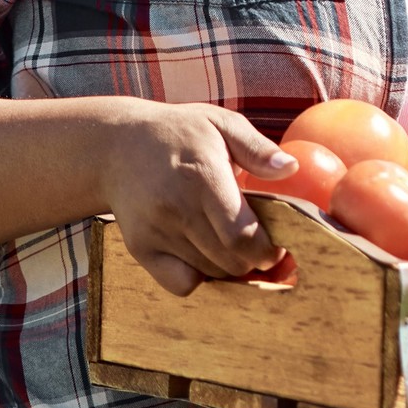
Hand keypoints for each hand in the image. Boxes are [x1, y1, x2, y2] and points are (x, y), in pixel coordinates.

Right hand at [90, 102, 297, 297]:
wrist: (116, 147)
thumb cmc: (179, 133)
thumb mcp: (220, 123)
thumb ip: (257, 148)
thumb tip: (291, 169)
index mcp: (202, 175)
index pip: (240, 234)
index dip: (266, 251)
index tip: (276, 247)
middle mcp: (176, 207)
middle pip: (229, 260)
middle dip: (253, 262)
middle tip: (260, 249)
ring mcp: (155, 231)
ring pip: (209, 273)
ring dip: (229, 268)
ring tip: (234, 248)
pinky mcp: (140, 248)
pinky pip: (180, 284)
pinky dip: (199, 278)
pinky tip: (204, 255)